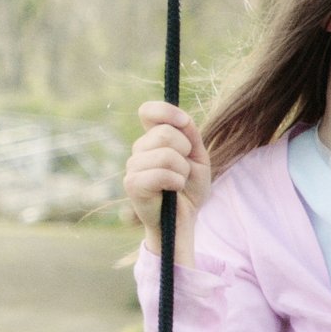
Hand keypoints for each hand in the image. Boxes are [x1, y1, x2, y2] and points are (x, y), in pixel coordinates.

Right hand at [127, 101, 211, 252]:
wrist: (184, 219)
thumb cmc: (189, 189)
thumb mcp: (198, 157)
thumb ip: (191, 136)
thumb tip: (183, 119)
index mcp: (152, 139)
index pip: (148, 111)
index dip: (165, 111)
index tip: (184, 123)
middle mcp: (138, 150)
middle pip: (164, 133)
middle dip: (185, 150)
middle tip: (185, 168)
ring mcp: (133, 167)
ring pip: (166, 154)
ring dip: (182, 170)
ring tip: (179, 181)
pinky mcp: (133, 185)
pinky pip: (160, 173)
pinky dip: (175, 181)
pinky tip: (173, 190)